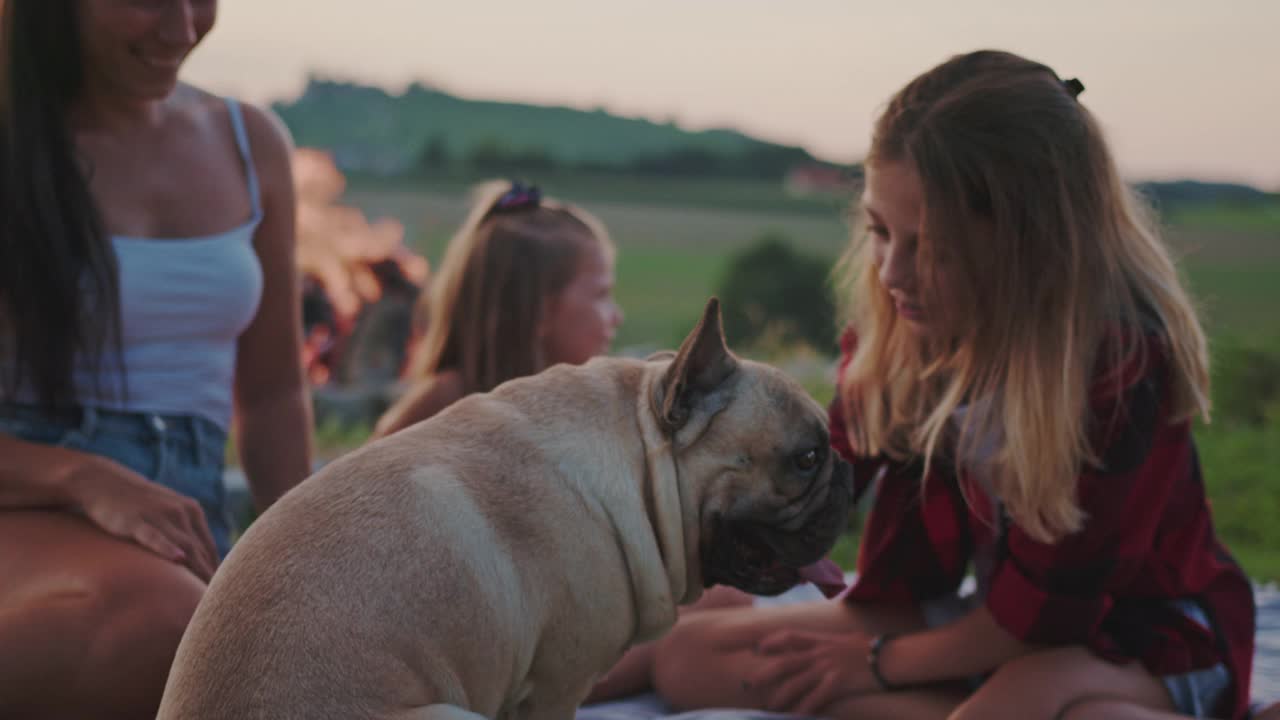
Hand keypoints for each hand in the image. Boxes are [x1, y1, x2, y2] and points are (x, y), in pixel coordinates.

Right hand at [64, 455, 218, 581]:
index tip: (222, 593)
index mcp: (192, 512)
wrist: (104, 482)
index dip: (217, 572)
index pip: (209, 548)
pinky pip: (154, 536)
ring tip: (204, 593)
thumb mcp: (166, 514)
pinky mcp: (136, 521)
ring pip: (183, 546)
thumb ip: (183, 534)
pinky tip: (178, 559)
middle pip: (201, 551)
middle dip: (210, 576)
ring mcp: (159, 516)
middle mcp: (181, 512)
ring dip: (196, 569)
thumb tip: (194, 562)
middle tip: (218, 600)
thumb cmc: (138, 504)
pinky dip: (167, 547)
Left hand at [745, 629, 878, 715]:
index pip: (789, 636)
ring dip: (780, 696)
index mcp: (821, 639)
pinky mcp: (838, 683)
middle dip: (764, 673)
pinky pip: (815, 698)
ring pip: (796, 683)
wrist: (889, 656)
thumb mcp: (843, 639)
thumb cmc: (869, 648)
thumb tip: (818, 644)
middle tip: (748, 683)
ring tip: (769, 707)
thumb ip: (827, 642)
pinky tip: (795, 717)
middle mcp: (820, 652)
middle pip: (785, 662)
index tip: (756, 649)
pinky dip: (804, 708)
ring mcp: (828, 667)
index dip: (770, 642)